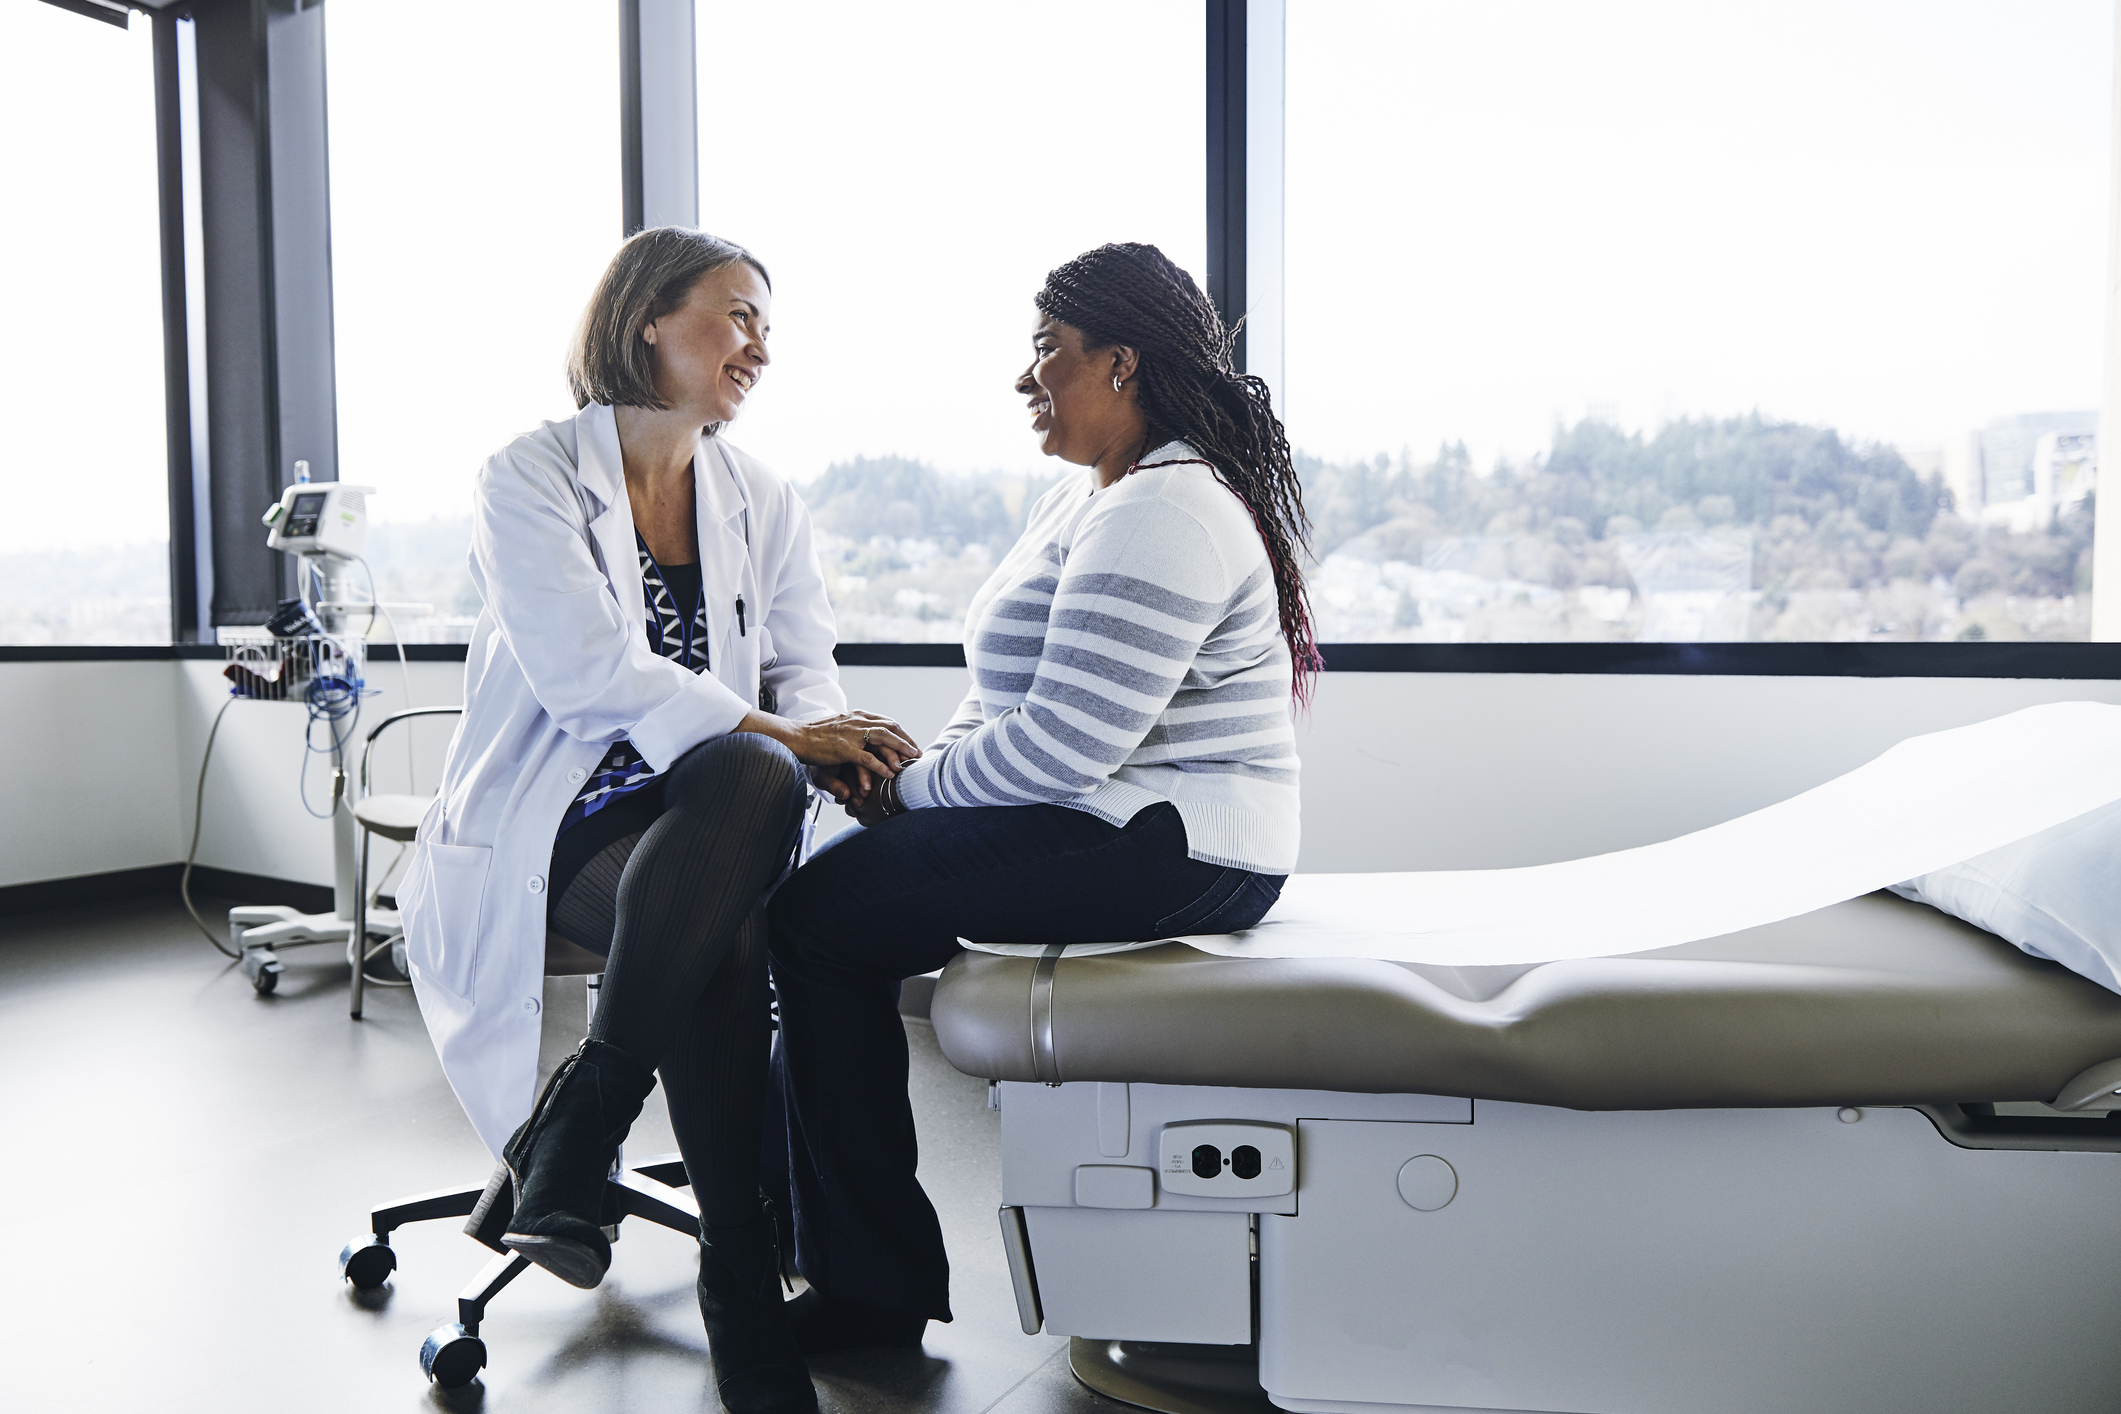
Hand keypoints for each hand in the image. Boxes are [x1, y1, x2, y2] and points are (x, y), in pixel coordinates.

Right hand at [742, 709, 918, 798]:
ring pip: (883, 739)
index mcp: (857, 716)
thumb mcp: (840, 727)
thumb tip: (869, 737)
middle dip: (906, 740)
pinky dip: (880, 766)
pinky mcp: (843, 749)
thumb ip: (856, 730)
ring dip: (899, 750)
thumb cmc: (816, 736)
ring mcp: (851, 734)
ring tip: (910, 761)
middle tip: (917, 753)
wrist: (796, 737)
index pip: (886, 721)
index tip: (911, 743)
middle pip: (890, 728)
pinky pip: (867, 758)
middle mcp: (857, 721)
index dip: (901, 733)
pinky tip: (890, 774)